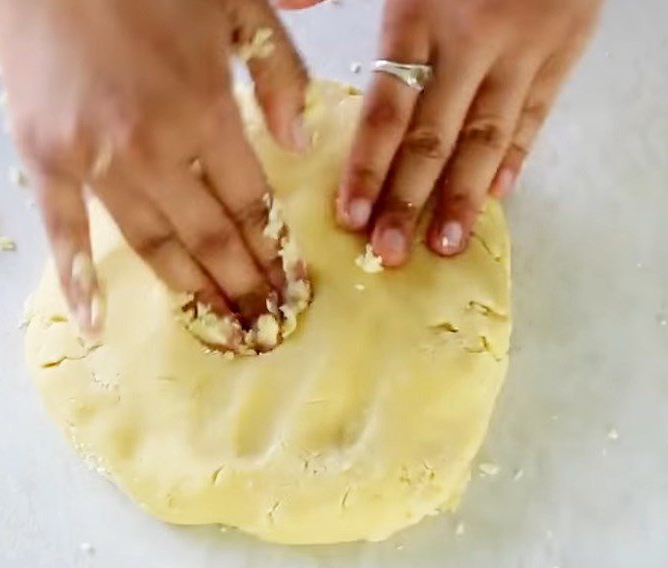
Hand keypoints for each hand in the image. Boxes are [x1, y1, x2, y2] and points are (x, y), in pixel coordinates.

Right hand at [0, 0, 307, 330]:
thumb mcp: (238, 0)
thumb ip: (279, 74)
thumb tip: (302, 149)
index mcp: (204, 108)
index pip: (252, 204)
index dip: (275, 251)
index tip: (292, 290)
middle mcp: (152, 147)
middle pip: (210, 236)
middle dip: (243, 287)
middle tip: (265, 329)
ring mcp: (92, 158)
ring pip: (153, 244)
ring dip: (191, 292)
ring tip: (219, 331)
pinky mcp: (42, 156)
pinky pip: (62, 229)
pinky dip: (77, 278)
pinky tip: (94, 322)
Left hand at [279, 0, 601, 264]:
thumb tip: (293, 6)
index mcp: (419, 14)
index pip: (388, 109)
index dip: (368, 168)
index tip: (352, 216)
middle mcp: (472, 42)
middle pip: (434, 137)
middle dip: (409, 201)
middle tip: (390, 253)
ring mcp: (523, 50)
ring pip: (487, 139)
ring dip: (464, 198)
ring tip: (444, 245)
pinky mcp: (565, 50)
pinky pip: (535, 116)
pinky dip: (515, 159)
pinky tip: (496, 198)